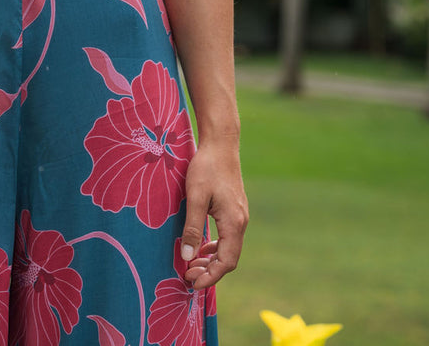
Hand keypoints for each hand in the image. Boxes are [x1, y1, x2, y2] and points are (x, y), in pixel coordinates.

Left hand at [180, 140, 247, 289]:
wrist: (221, 143)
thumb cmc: (207, 167)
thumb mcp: (195, 197)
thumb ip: (193, 228)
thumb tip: (188, 257)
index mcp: (234, 223)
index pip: (226, 262)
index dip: (210, 277)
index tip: (192, 284)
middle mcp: (241, 222)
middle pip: (229, 258)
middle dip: (209, 271)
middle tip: (187, 276)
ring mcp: (240, 215)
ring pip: (229, 248)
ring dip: (211, 260)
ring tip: (192, 265)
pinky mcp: (235, 209)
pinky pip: (228, 236)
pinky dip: (215, 247)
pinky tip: (202, 246)